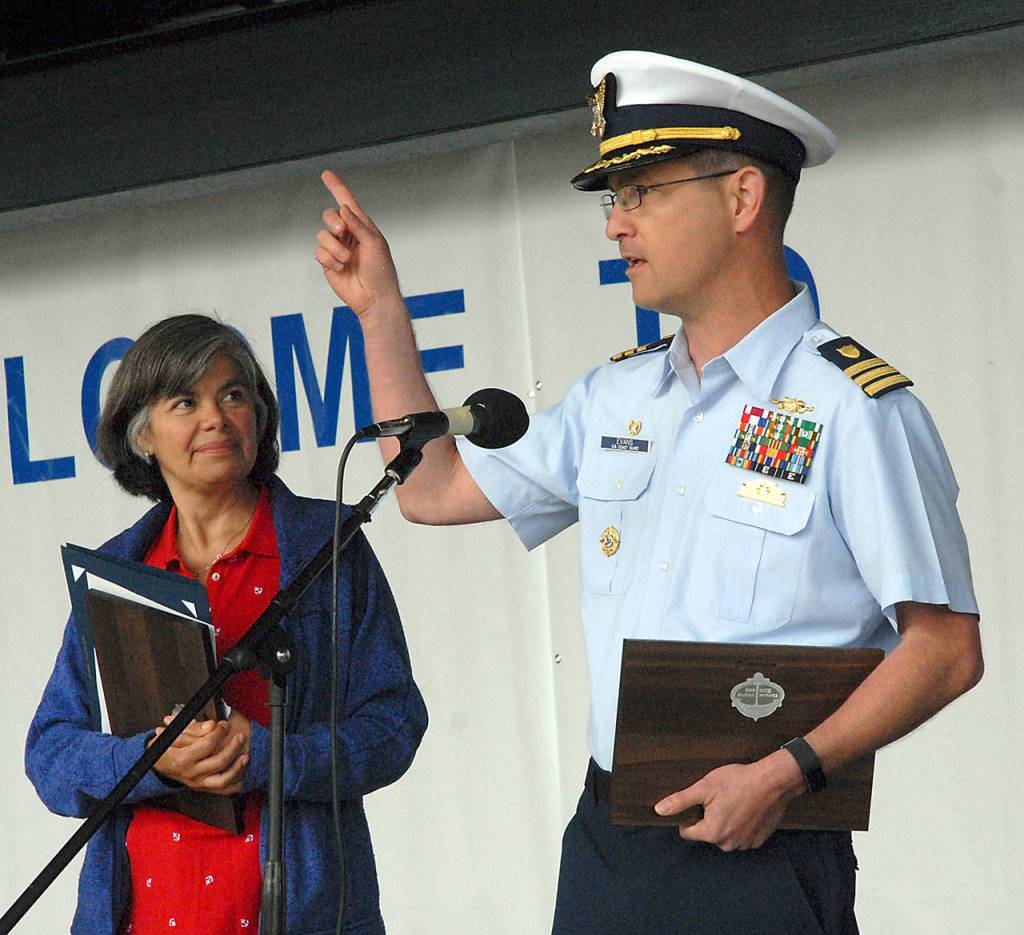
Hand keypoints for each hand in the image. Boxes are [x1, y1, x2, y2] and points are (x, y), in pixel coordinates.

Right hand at [151, 710, 251, 796]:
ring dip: (237, 768)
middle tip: (240, 736)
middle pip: (219, 761)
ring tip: (245, 756)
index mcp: (183, 759)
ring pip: (223, 780)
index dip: (219, 732)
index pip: (207, 745)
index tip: (224, 724)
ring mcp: (198, 783)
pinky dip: (235, 784)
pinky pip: (223, 791)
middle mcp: (191, 773)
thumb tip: (212, 725)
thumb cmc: (165, 747)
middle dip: (234, 747)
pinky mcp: (203, 788)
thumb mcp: (174, 734)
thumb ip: (195, 728)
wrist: (158, 764)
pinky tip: (243, 774)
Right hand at [315, 171, 402, 316]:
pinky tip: (340, 267)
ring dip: (334, 247)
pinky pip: (319, 252)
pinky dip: (329, 259)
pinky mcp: (328, 262)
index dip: (337, 188)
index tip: (327, 175)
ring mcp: (337, 248)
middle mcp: (349, 235)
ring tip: (347, 259)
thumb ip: (358, 224)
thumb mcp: (374, 243)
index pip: (348, 203)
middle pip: (330, 215)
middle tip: (342, 231)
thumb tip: (344, 208)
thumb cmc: (381, 271)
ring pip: (322, 235)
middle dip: (334, 222)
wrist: (374, 297)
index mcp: (362, 227)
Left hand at [653, 751, 804, 850]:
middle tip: (718, 798)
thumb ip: (680, 801)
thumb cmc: (737, 781)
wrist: (773, 781)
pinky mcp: (758, 840)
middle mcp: (728, 844)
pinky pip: (741, 835)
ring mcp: (745, 844)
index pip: (687, 832)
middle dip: (708, 818)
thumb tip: (659, 810)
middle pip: (707, 833)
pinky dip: (740, 825)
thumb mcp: (704, 787)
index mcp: (712, 833)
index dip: (689, 816)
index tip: (700, 802)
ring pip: (724, 835)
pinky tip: (745, 808)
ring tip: (733, 802)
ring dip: (725, 822)